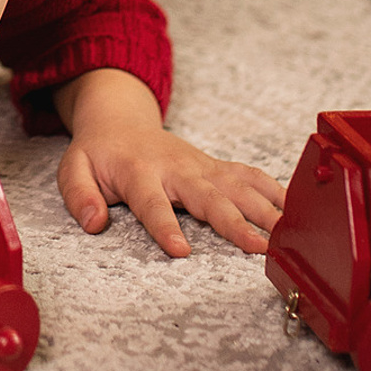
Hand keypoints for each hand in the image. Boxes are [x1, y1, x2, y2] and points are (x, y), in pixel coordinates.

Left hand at [53, 69, 284, 257]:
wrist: (120, 119)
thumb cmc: (98, 153)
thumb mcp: (73, 168)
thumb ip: (79, 195)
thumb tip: (93, 223)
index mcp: (138, 171)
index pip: (151, 202)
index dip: (165, 227)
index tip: (181, 251)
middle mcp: (176, 168)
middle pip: (208, 197)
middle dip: (234, 223)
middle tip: (258, 249)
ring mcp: (201, 166)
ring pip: (237, 187)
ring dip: (265, 210)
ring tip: (290, 238)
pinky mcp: (217, 167)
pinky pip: (250, 176)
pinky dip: (275, 192)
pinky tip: (297, 212)